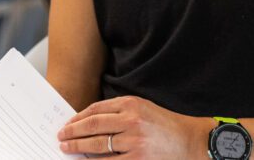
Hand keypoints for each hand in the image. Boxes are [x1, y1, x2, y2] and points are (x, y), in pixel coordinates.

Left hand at [57, 95, 205, 157]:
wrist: (193, 142)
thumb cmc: (166, 125)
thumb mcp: (143, 108)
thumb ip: (118, 112)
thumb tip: (88, 121)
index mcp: (131, 104)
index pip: (95, 110)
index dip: (77, 118)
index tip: (67, 124)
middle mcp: (131, 121)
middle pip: (92, 127)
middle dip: (72, 133)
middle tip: (61, 137)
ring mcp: (134, 142)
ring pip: (97, 146)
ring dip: (78, 148)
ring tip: (67, 149)